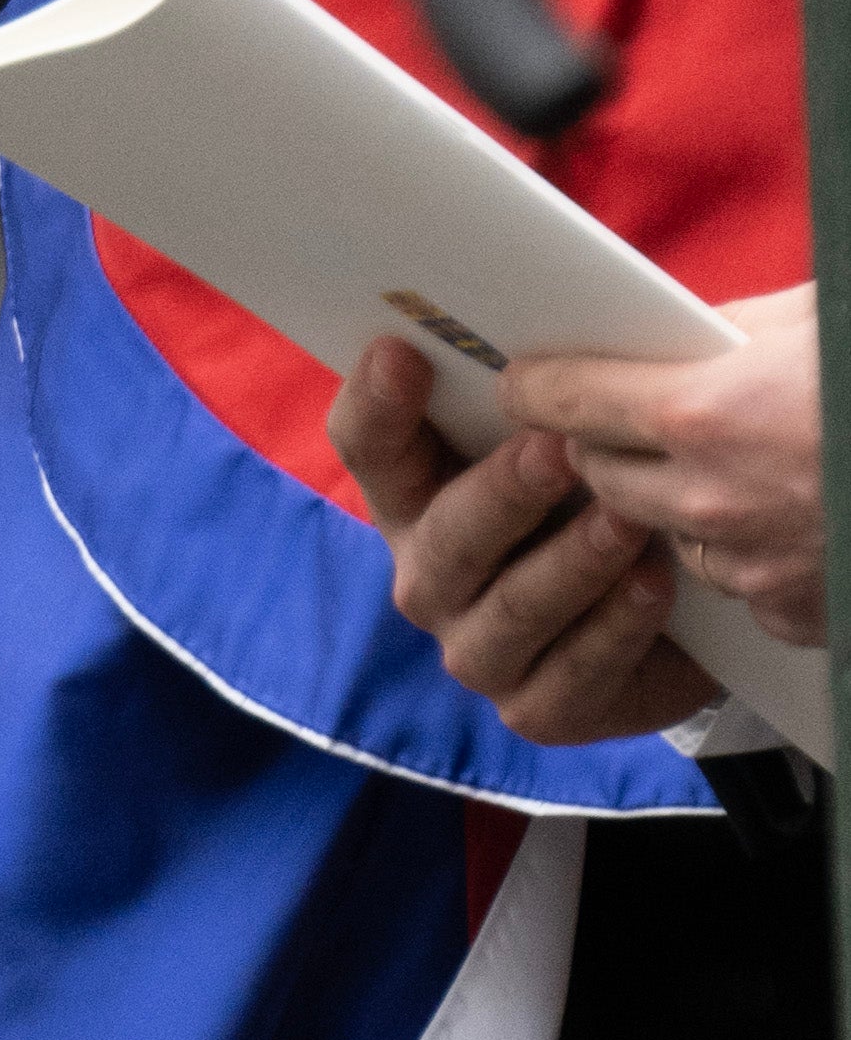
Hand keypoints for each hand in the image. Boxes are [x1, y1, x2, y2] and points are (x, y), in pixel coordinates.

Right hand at [330, 336, 714, 743]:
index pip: (368, 446)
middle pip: (445, 537)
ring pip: (514, 608)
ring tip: (629, 518)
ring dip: (573, 561)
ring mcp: (477, 651)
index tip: (402, 352)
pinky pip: (571, 673)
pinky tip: (653, 586)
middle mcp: (430, 578)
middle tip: (556, 448)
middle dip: (502, 493)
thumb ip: (546, 392)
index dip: (375, 403)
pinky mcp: (537, 710)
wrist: (672, 621)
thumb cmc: (604, 500)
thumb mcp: (572, 437)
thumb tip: (566, 329)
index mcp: (418, 497)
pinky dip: (615, 628)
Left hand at [498, 283, 823, 638]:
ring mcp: (751, 566)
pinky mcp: (792, 612)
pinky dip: (746, 552)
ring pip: (664, 534)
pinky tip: (790, 513)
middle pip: (598, 477)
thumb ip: (729, 333)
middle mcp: (712, 499)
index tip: (527, 381)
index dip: (540, 387)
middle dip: (603, 446)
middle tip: (625, 418)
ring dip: (675, 502)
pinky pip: (735, 584)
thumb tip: (674, 333)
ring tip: (731, 462)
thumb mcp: (816, 319)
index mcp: (705, 412)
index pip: (565, 402)